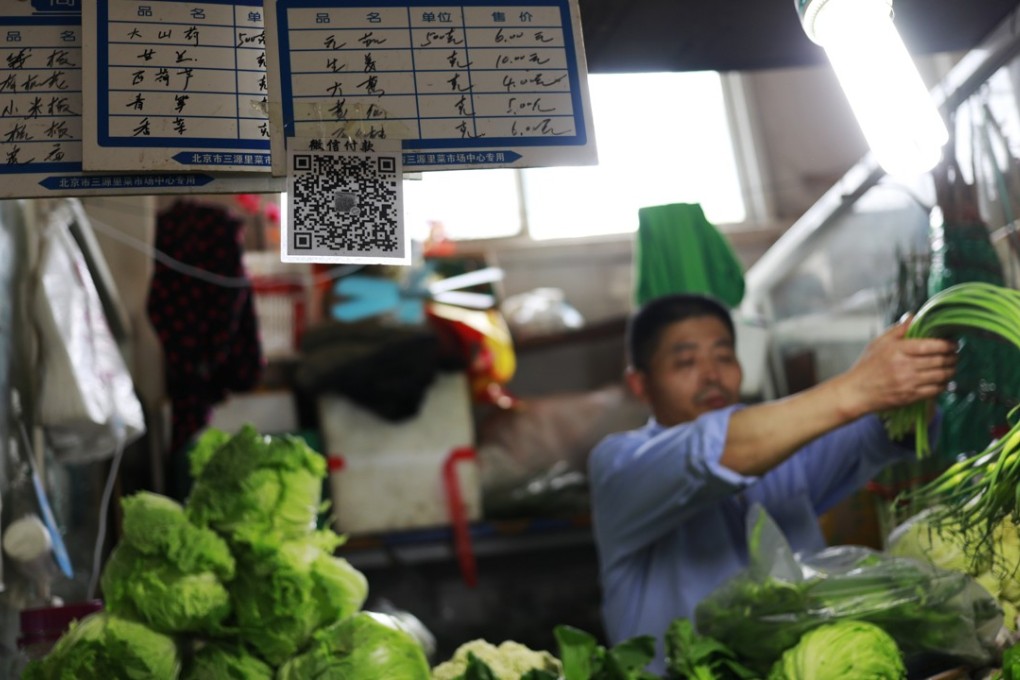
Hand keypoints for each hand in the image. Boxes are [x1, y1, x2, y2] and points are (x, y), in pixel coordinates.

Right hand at [837, 317, 956, 417]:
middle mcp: (905, 366)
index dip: (947, 344)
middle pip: (940, 360)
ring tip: (951, 366)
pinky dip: (943, 385)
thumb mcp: (879, 343)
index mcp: (898, 350)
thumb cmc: (867, 366)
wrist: (856, 392)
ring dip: (951, 371)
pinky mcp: (911, 396)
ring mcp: (909, 382)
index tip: (953, 343)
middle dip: (952, 357)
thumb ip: (898, 329)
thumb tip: (914, 316)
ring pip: (941, 376)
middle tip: (955, 354)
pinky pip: (935, 390)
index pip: (931, 345)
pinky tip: (942, 381)